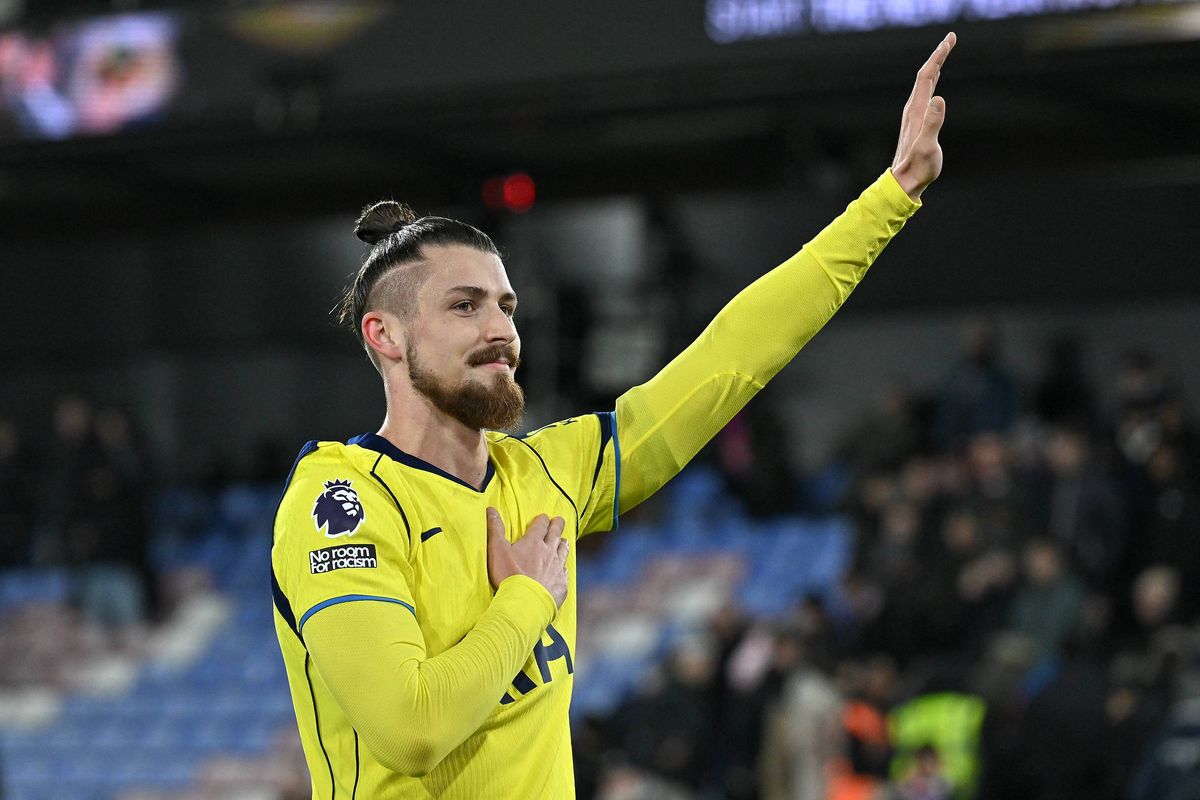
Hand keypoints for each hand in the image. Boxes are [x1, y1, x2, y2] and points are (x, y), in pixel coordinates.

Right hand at [486, 509, 569, 606]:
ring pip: (563, 551)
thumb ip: (495, 529)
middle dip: (557, 525)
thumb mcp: (497, 550)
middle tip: (559, 520)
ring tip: (565, 540)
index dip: (542, 520)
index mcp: (534, 542)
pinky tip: (563, 569)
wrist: (524, 602)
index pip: (541, 525)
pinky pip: (565, 572)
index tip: (543, 517)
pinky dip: (564, 568)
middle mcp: (548, 552)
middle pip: (556, 534)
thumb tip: (491, 509)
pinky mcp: (561, 584)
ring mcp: (557, 568)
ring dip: (563, 544)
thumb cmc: (508, 576)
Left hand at [891, 32, 956, 201]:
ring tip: (944, 53)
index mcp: (916, 110)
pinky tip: (935, 82)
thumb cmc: (918, 168)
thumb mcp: (927, 146)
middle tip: (951, 38)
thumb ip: (932, 123)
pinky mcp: (917, 123)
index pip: (927, 76)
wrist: (905, 182)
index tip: (950, 40)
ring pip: (925, 84)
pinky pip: (925, 94)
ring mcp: (914, 116)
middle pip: (926, 75)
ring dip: (935, 66)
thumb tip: (939, 98)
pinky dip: (932, 82)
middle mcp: (913, 109)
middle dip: (938, 55)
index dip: (938, 56)